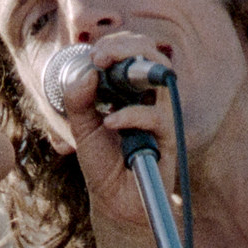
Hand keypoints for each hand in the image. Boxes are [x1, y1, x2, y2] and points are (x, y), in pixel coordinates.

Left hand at [45, 31, 177, 247]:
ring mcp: (162, 118)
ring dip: (132, 67)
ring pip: (163, 78)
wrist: (114, 202)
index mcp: (132, 91)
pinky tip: (110, 121)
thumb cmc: (103, 162)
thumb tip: (86, 70)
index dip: (116, 45)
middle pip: (153, 56)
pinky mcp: (169, 141)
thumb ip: (78, 99)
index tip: (94, 53)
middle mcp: (151, 100)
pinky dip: (131, 115)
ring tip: (103, 71)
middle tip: (101, 55)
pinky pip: (157, 118)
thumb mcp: (81, 127)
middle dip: (128, 46)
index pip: (134, 53)